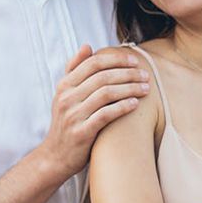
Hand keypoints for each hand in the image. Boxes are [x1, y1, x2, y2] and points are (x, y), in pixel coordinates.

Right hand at [37, 45, 149, 179]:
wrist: (55, 156)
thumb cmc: (66, 122)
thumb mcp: (65, 95)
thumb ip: (75, 70)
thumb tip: (88, 46)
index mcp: (64, 85)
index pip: (93, 63)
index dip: (116, 59)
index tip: (134, 61)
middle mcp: (67, 98)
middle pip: (103, 76)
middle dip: (128, 73)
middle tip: (146, 75)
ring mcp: (73, 115)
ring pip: (106, 93)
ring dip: (130, 88)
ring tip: (146, 88)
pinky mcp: (82, 132)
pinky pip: (106, 114)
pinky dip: (123, 107)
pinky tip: (136, 104)